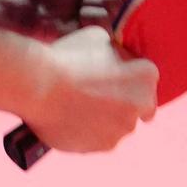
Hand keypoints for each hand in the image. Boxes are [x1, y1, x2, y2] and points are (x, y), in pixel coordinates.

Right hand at [24, 25, 158, 152]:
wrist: (39, 86)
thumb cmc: (68, 57)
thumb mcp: (98, 39)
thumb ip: (114, 52)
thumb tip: (113, 58)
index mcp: (145, 77)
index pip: (147, 77)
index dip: (129, 73)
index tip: (113, 72)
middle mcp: (139, 107)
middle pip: (136, 104)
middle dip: (121, 99)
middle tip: (94, 89)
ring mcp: (120, 131)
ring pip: (116, 124)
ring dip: (104, 117)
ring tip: (76, 103)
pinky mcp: (99, 147)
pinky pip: (97, 138)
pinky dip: (87, 131)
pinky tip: (69, 117)